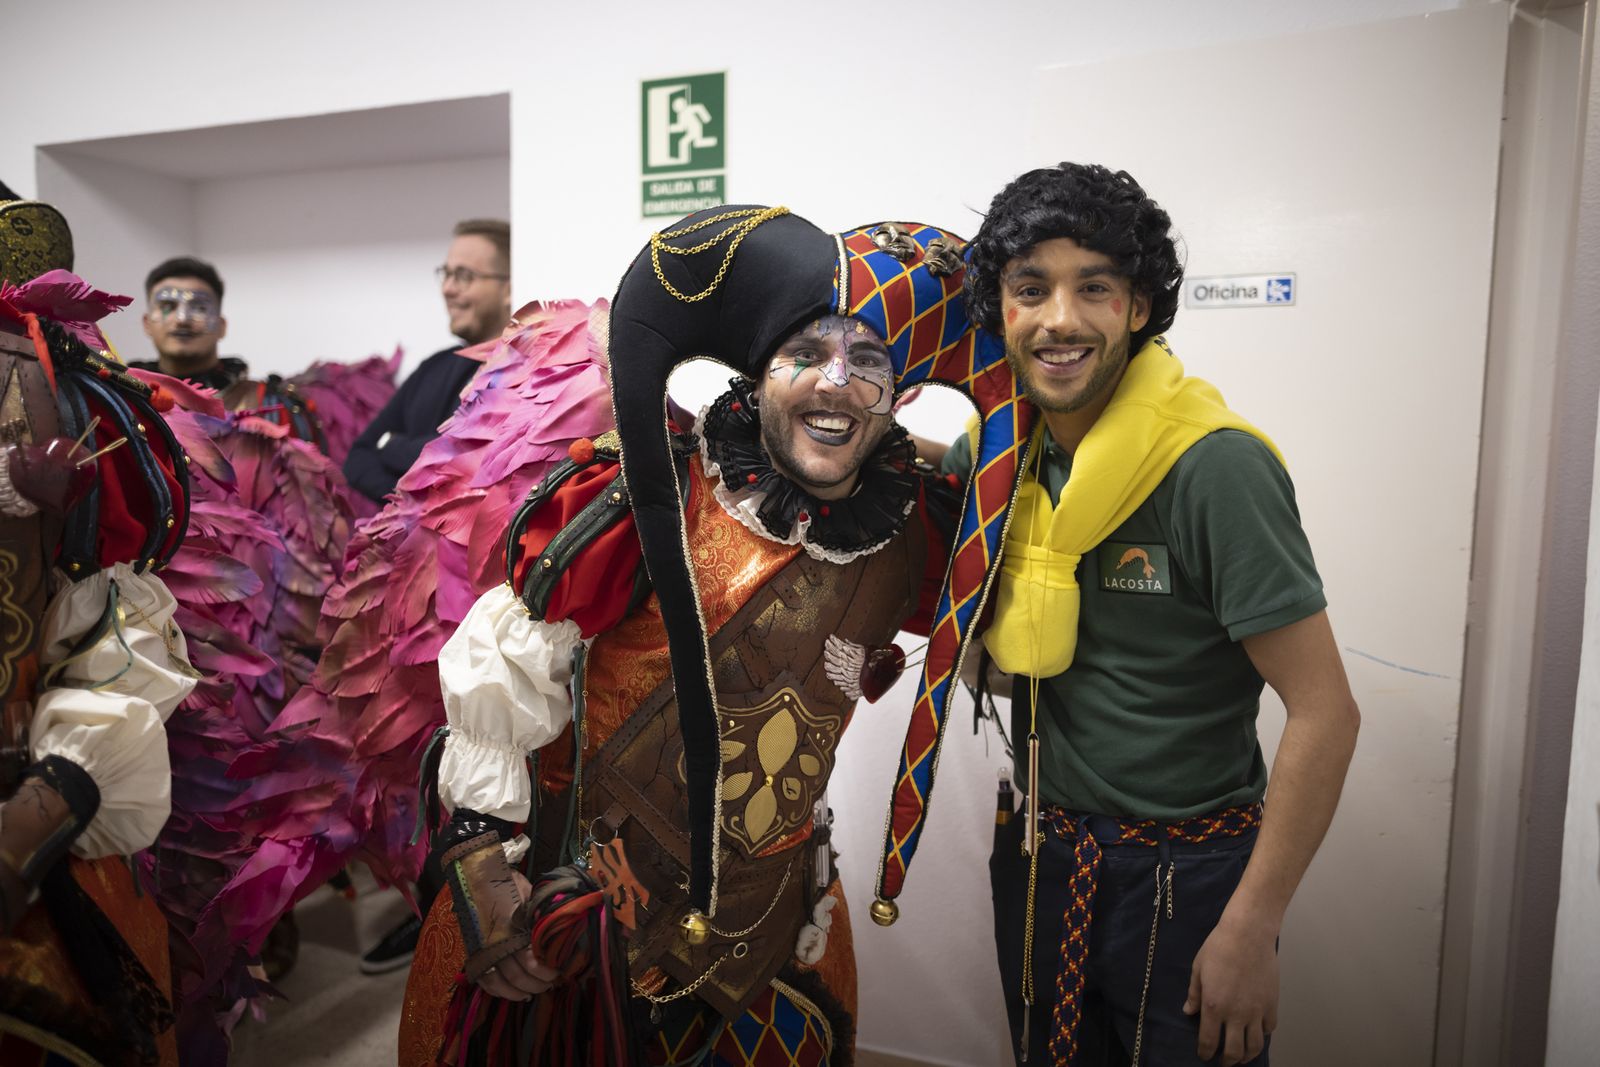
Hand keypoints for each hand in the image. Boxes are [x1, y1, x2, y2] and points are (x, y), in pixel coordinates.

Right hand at [476, 871, 558, 1001]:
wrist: (476, 875)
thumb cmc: (507, 883)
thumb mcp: (529, 897)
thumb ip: (539, 918)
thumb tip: (561, 935)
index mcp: (511, 927)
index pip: (529, 960)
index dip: (545, 971)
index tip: (558, 972)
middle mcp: (494, 942)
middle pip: (517, 975)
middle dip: (536, 984)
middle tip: (550, 983)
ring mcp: (481, 949)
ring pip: (501, 982)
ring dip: (519, 991)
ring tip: (534, 992)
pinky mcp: (473, 952)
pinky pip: (485, 980)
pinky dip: (499, 992)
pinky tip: (514, 994)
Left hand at [1183, 916, 1278, 1064]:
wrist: (1248, 934)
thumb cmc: (1219, 947)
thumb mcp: (1198, 969)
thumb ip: (1194, 994)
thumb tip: (1189, 1012)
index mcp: (1214, 1006)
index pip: (1209, 1041)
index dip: (1205, 1053)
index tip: (1204, 1056)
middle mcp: (1236, 1014)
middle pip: (1234, 1051)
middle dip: (1227, 1062)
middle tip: (1224, 1063)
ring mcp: (1256, 1011)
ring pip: (1255, 1046)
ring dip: (1247, 1055)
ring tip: (1242, 1057)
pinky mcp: (1272, 1004)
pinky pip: (1269, 1028)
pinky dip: (1264, 1035)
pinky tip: (1258, 1034)